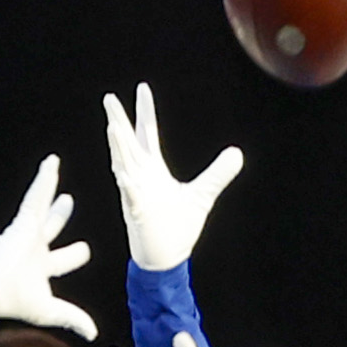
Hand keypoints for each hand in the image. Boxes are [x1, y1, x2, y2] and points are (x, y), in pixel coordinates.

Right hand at [0, 154, 95, 337]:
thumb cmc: (16, 300)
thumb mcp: (51, 311)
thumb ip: (73, 318)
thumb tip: (93, 334)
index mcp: (39, 268)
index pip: (60, 260)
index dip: (72, 256)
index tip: (82, 250)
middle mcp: (32, 248)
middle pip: (51, 228)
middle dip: (59, 216)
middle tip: (67, 203)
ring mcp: (26, 233)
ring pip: (41, 205)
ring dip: (48, 187)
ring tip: (53, 167)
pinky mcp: (23, 221)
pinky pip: (37, 194)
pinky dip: (45, 179)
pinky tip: (52, 162)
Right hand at [100, 82, 242, 271]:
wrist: (167, 258)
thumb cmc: (179, 227)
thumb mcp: (203, 195)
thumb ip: (218, 173)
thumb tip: (237, 153)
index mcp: (153, 171)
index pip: (147, 135)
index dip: (145, 112)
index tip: (141, 88)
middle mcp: (141, 178)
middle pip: (128, 143)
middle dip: (119, 121)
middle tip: (109, 98)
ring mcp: (136, 194)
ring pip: (124, 165)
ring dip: (118, 147)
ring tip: (112, 127)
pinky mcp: (138, 213)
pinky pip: (131, 197)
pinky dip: (128, 186)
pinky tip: (125, 176)